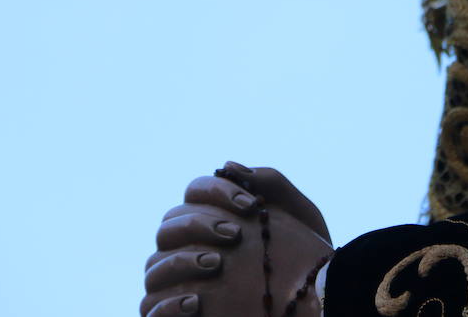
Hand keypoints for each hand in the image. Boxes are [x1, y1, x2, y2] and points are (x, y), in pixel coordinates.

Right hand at [141, 162, 333, 316]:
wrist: (316, 300)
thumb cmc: (306, 259)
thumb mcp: (300, 217)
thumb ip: (271, 184)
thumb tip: (228, 165)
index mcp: (212, 217)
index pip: (194, 193)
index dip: (217, 192)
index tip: (251, 205)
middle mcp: (187, 248)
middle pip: (169, 225)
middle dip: (200, 224)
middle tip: (235, 234)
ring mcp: (176, 283)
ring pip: (155, 265)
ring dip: (182, 261)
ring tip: (217, 264)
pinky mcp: (174, 314)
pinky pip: (151, 307)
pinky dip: (168, 304)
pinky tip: (197, 302)